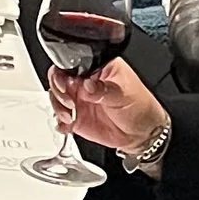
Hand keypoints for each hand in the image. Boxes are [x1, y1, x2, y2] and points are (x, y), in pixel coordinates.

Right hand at [46, 55, 165, 157]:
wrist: (143, 134)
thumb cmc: (140, 107)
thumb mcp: (124, 94)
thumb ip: (103, 89)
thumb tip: (86, 85)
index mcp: (97, 69)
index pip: (71, 64)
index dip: (63, 74)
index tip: (66, 86)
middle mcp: (85, 83)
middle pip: (58, 80)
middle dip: (58, 92)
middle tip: (69, 103)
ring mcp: (79, 100)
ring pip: (55, 99)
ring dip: (58, 108)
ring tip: (70, 117)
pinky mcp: (76, 118)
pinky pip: (59, 118)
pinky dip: (60, 123)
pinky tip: (67, 126)